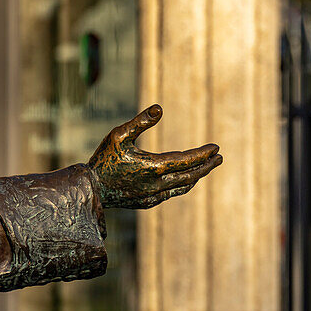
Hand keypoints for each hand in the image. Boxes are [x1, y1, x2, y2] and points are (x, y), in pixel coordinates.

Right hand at [87, 104, 221, 208]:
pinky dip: (182, 184)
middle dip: (207, 166)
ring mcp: (153, 196)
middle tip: (220, 157)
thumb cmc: (103, 157)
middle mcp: (157, 185)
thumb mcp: (119, 135)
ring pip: (183, 186)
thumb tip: (160, 108)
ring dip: (197, 176)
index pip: (187, 160)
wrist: (90, 188)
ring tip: (206, 167)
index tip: (216, 147)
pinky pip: (171, 193)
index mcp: (153, 167)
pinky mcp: (148, 202)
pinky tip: (184, 179)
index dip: (203, 154)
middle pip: (191, 175)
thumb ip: (140, 121)